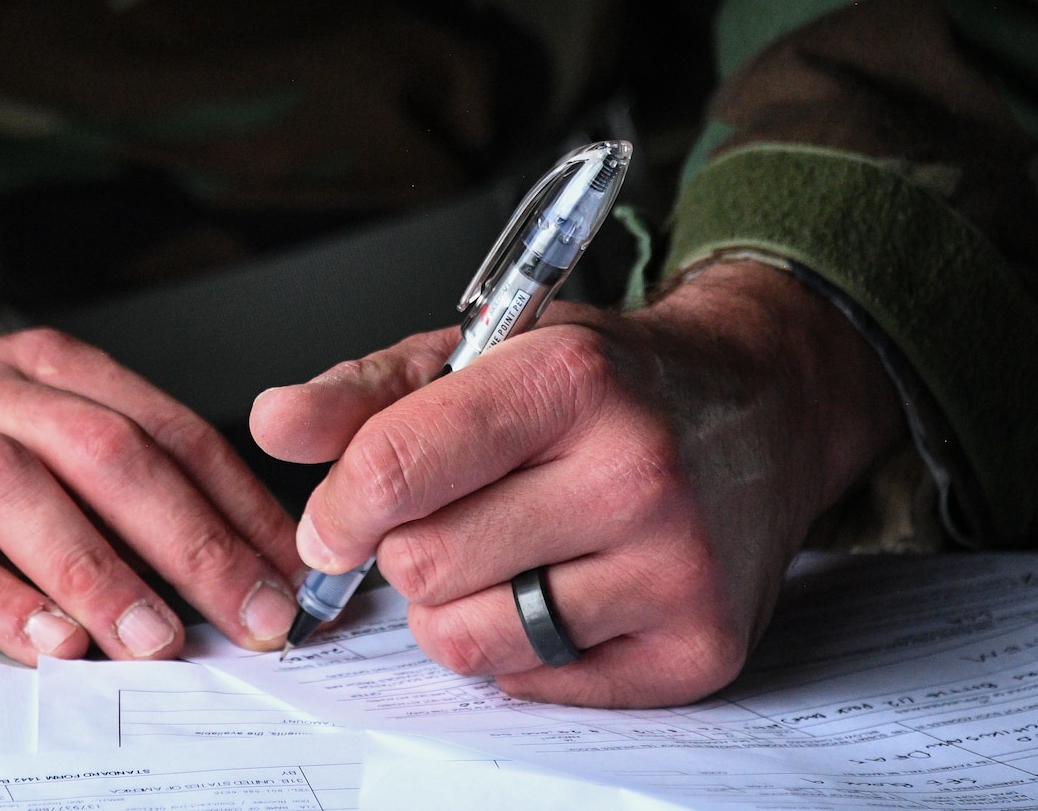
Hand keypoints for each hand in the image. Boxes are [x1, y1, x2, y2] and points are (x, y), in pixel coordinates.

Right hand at [0, 307, 301, 663]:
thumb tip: (221, 554)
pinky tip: (41, 641)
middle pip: (103, 449)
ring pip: (17, 489)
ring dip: (95, 566)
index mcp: (35, 370)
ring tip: (151, 635)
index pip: (160, 423)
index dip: (232, 498)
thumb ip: (98, 476)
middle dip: (189, 536)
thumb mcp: (7, 434)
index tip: (286, 567)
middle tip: (246, 611)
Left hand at [251, 261, 904, 706]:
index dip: (339, 507)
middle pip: (420, 564)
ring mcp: (676, 570)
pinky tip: (562, 585)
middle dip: (411, 546)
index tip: (334, 519)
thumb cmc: (609, 382)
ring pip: (466, 638)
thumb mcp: (484, 354)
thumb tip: (273, 422)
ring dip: (457, 606)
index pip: (397, 468)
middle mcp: (635, 474)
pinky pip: (531, 684)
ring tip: (506, 551)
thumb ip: (366, 394)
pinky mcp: (698, 650)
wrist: (764, 407)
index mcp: (570, 379)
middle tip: (461, 513)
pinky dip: (519, 648)